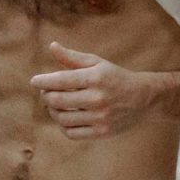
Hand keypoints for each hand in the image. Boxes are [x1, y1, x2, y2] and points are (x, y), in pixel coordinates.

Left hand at [29, 41, 153, 138]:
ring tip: (54, 104)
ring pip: (62, 118)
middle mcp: (97, 98)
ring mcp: (100, 117)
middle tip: (46, 92)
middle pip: (58, 100)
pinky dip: (63, 126)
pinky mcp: (102, 132)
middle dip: (46, 95)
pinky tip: (65, 118)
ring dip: (53, 111)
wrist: (144, 98)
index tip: (35, 81)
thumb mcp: (97, 63)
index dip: (43, 81)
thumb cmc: (116, 77)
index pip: (60, 80)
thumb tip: (52, 46)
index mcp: (95, 78)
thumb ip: (73, 57)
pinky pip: (72, 133)